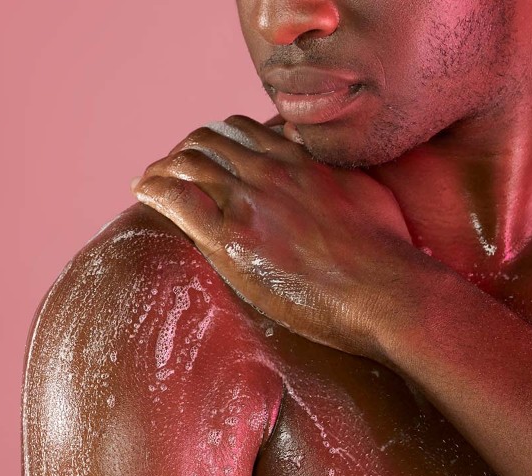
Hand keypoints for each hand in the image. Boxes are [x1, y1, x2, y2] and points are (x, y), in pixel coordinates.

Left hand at [132, 115, 421, 360]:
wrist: (385, 290)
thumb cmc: (389, 251)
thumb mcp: (367, 191)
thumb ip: (340, 173)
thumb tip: (330, 167)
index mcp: (300, 161)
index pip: (240, 129)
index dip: (213, 139)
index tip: (204, 154)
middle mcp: (270, 172)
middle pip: (206, 141)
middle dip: (182, 152)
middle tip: (170, 170)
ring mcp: (249, 203)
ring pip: (186, 163)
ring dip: (161, 168)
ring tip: (150, 181)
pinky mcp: (233, 240)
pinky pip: (177, 199)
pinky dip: (154, 188)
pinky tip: (143, 191)